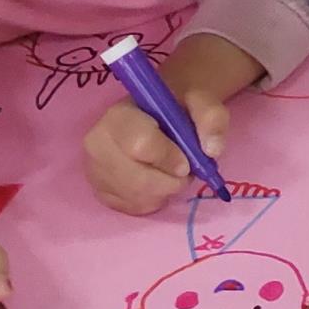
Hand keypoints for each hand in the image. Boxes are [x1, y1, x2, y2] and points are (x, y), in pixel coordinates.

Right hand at [82, 33, 254, 214]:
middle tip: (184, 171)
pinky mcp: (101, 191)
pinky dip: (153, 200)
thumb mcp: (200, 101)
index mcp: (120, 116)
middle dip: (171, 181)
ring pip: (137, 197)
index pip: (140, 146)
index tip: (186, 162)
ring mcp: (95, 170)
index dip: (169, 158)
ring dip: (165, 191)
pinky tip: (157, 182)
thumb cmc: (178, 108)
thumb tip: (212, 149)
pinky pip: (133, 208)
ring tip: (170, 172)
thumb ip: (212, 117)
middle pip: (138, 180)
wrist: (159, 113)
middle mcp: (98, 143)